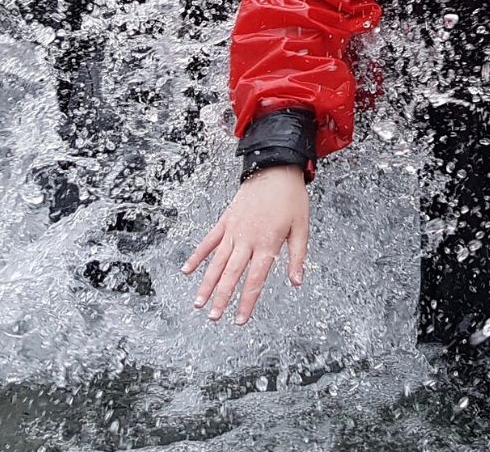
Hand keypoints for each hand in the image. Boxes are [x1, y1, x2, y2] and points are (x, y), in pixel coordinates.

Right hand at [182, 165, 309, 324]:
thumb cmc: (292, 199)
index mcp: (267, 244)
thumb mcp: (302, 227)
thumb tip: (297, 282)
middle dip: (221, 298)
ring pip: (216, 262)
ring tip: (198, 304)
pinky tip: (186, 271)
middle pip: (231, 275)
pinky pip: (208, 241)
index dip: (246, 303)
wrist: (276, 169)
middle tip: (213, 318)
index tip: (239, 320)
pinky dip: (197, 256)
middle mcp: (247, 240)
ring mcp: (233, 230)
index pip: (255, 280)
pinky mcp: (225, 221)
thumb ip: (297, 257)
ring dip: (206, 284)